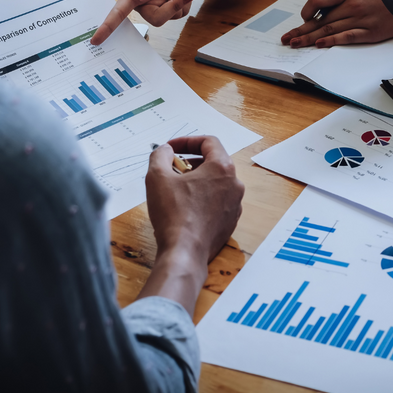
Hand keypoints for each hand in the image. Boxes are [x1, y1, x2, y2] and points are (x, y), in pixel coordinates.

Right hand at [145, 136, 244, 263]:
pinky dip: (203, 198)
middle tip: (172, 169)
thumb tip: (166, 150)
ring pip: (216, 183)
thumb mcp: (157, 177)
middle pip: (214, 161)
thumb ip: (161, 155)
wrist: (185, 252)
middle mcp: (235, 183)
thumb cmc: (173, 213)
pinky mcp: (231, 221)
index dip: (187, 141)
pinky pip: (218, 201)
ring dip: (197, 180)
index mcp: (222, 168)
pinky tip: (185, 207)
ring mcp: (236, 204)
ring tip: (176, 188)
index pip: (209, 142)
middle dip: (191, 161)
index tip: (170, 148)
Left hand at [280, 0, 392, 47]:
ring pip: (329, 29)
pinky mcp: (368, 32)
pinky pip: (347, 36)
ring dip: (310, 38)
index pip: (318, 1)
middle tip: (287, 39)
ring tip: (296, 44)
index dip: (307, 12)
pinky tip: (320, 44)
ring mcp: (359, 19)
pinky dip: (332, 40)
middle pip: (320, 20)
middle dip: (301, 30)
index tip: (302, 20)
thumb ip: (339, 2)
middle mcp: (350, 6)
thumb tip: (319, 15)